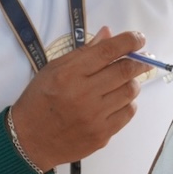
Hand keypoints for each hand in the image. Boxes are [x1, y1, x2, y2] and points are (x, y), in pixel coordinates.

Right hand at [9, 27, 147, 168]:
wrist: (29, 140)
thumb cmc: (39, 100)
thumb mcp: (53, 69)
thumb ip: (83, 51)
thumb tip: (108, 33)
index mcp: (69, 74)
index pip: (108, 51)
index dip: (129, 41)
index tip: (139, 38)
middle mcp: (83, 94)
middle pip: (125, 71)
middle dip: (139, 61)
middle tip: (143, 59)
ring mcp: (94, 117)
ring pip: (130, 92)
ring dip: (133, 82)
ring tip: (125, 80)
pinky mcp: (101, 135)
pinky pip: (128, 113)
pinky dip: (128, 102)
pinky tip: (119, 100)